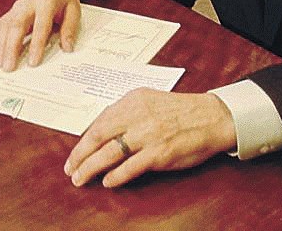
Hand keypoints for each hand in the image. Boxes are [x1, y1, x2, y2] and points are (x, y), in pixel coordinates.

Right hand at [0, 0, 79, 70]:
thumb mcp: (74, 9)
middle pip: (17, 25)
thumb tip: (67, 48)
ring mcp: (18, 6)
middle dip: (11, 48)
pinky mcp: (11, 11)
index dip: (36, 45)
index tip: (33, 62)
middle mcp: (29, 3)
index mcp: (47, 1)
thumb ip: (70, 29)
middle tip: (8, 67)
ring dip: (1, 45)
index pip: (41, 25)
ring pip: (6, 25)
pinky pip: (0, 24)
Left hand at [64, 89, 236, 187]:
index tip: (74, 153)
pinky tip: (107, 182)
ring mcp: (148, 134)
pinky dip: (116, 176)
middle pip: (99, 136)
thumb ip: (126, 112)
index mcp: (133, 100)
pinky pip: (131, 167)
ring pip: (110, 153)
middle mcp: (138, 114)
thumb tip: (102, 129)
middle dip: (80, 155)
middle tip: (70, 169)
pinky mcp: (159, 153)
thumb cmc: (179, 111)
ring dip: (91, 168)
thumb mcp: (149, 100)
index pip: (100, 121)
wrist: (211, 117)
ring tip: (80, 179)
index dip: (83, 140)